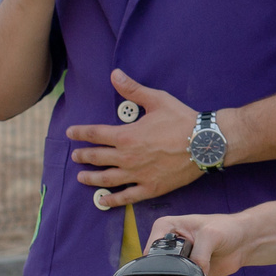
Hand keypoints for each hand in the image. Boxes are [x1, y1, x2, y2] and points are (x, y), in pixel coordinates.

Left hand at [65, 69, 207, 208]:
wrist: (204, 143)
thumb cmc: (182, 119)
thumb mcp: (156, 100)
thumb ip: (132, 89)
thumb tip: (114, 74)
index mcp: (126, 136)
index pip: (95, 134)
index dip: (81, 133)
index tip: (71, 132)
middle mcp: (127, 157)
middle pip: (97, 158)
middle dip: (83, 156)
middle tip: (75, 156)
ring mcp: (138, 175)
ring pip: (107, 179)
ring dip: (91, 178)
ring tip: (81, 177)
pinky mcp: (150, 188)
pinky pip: (127, 197)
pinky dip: (113, 200)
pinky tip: (103, 201)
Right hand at [144, 212, 253, 275]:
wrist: (245, 241)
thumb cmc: (227, 228)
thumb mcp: (211, 235)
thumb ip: (199, 254)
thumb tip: (195, 273)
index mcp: (166, 227)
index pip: (152, 247)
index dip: (158, 259)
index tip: (173, 265)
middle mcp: (168, 244)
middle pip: (158, 264)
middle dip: (170, 271)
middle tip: (187, 271)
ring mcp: (178, 259)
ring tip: (198, 271)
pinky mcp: (188, 272)